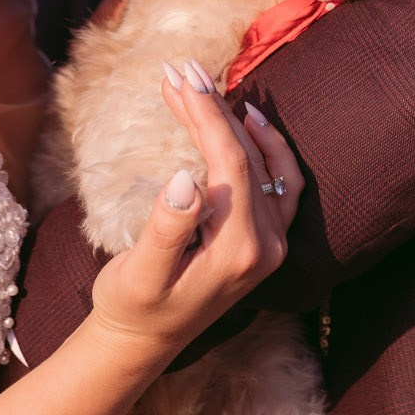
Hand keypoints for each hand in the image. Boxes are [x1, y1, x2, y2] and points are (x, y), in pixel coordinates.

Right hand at [86, 62, 301, 362]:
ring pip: (267, 164)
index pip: (231, 164)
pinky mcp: (265, 241)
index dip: (206, 116)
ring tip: (206, 86)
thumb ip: (166, 228)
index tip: (178, 78)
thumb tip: (185, 179)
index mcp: (238, 251)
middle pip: (248, 157)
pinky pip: (281, 184)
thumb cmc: (133, 307)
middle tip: (180, 70)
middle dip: (213, 109)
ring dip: (238, 122)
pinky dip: (269, 149)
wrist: (143, 343)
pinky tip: (250, 121)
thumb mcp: (139, 273)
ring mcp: (271, 244)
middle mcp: (266, 246)